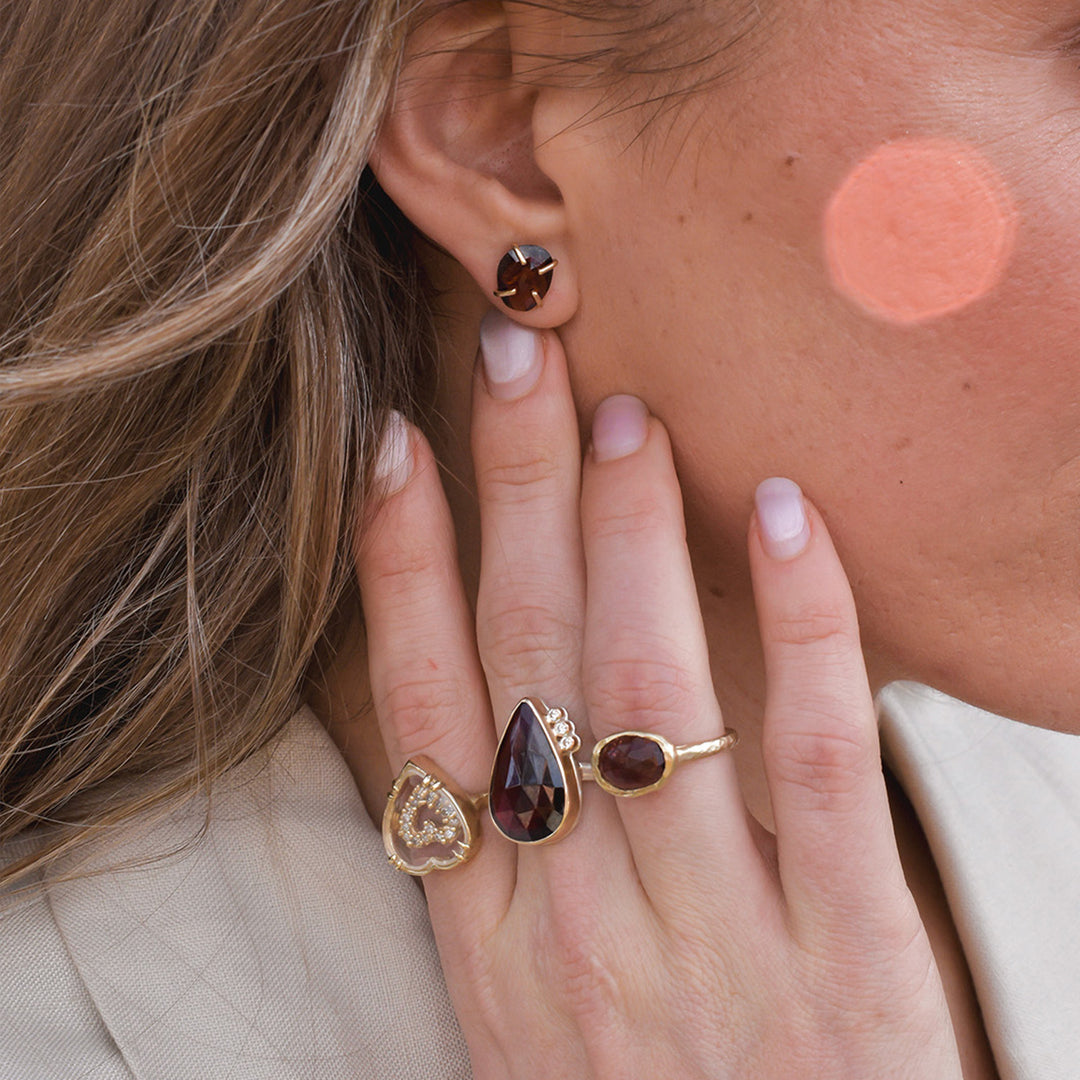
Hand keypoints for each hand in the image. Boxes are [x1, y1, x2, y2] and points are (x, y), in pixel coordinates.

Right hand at [354, 312, 961, 1078]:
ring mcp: (709, 939)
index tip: (397, 446)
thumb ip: (512, 871)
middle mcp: (573, 922)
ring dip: (633, 533)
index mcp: (486, 938)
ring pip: (651, 689)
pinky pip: (814, 759)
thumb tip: (502, 703)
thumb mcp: (527, 1013)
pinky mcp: (845, 961)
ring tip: (628, 416)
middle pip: (528, 663)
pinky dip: (801, 623)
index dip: (404, 567)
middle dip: (515, 496)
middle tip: (517, 357)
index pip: (423, 709)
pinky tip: (783, 514)